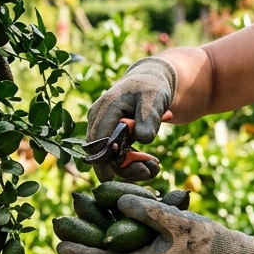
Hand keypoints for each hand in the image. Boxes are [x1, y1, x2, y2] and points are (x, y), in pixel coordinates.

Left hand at [57, 195, 253, 253]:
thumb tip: (118, 201)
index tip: (59, 246)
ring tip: (73, 225)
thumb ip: (147, 210)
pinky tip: (100, 229)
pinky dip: (110, 244)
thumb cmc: (204, 239)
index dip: (80, 253)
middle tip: (58, 229)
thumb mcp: (176, 219)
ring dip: (93, 243)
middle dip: (80, 245)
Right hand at [87, 57, 175, 181]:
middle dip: (125, 169)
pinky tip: (151, 163)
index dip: (111, 161)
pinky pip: (116, 157)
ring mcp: (103, 130)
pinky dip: (132, 163)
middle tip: (151, 171)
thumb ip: (148, 118)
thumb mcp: (154, 98)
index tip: (138, 169)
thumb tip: (142, 139)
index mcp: (105, 109)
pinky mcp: (110, 137)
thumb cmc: (151, 87)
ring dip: (131, 168)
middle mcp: (98, 121)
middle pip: (101, 155)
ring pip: (109, 159)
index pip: (98, 141)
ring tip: (155, 167)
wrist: (151, 82)